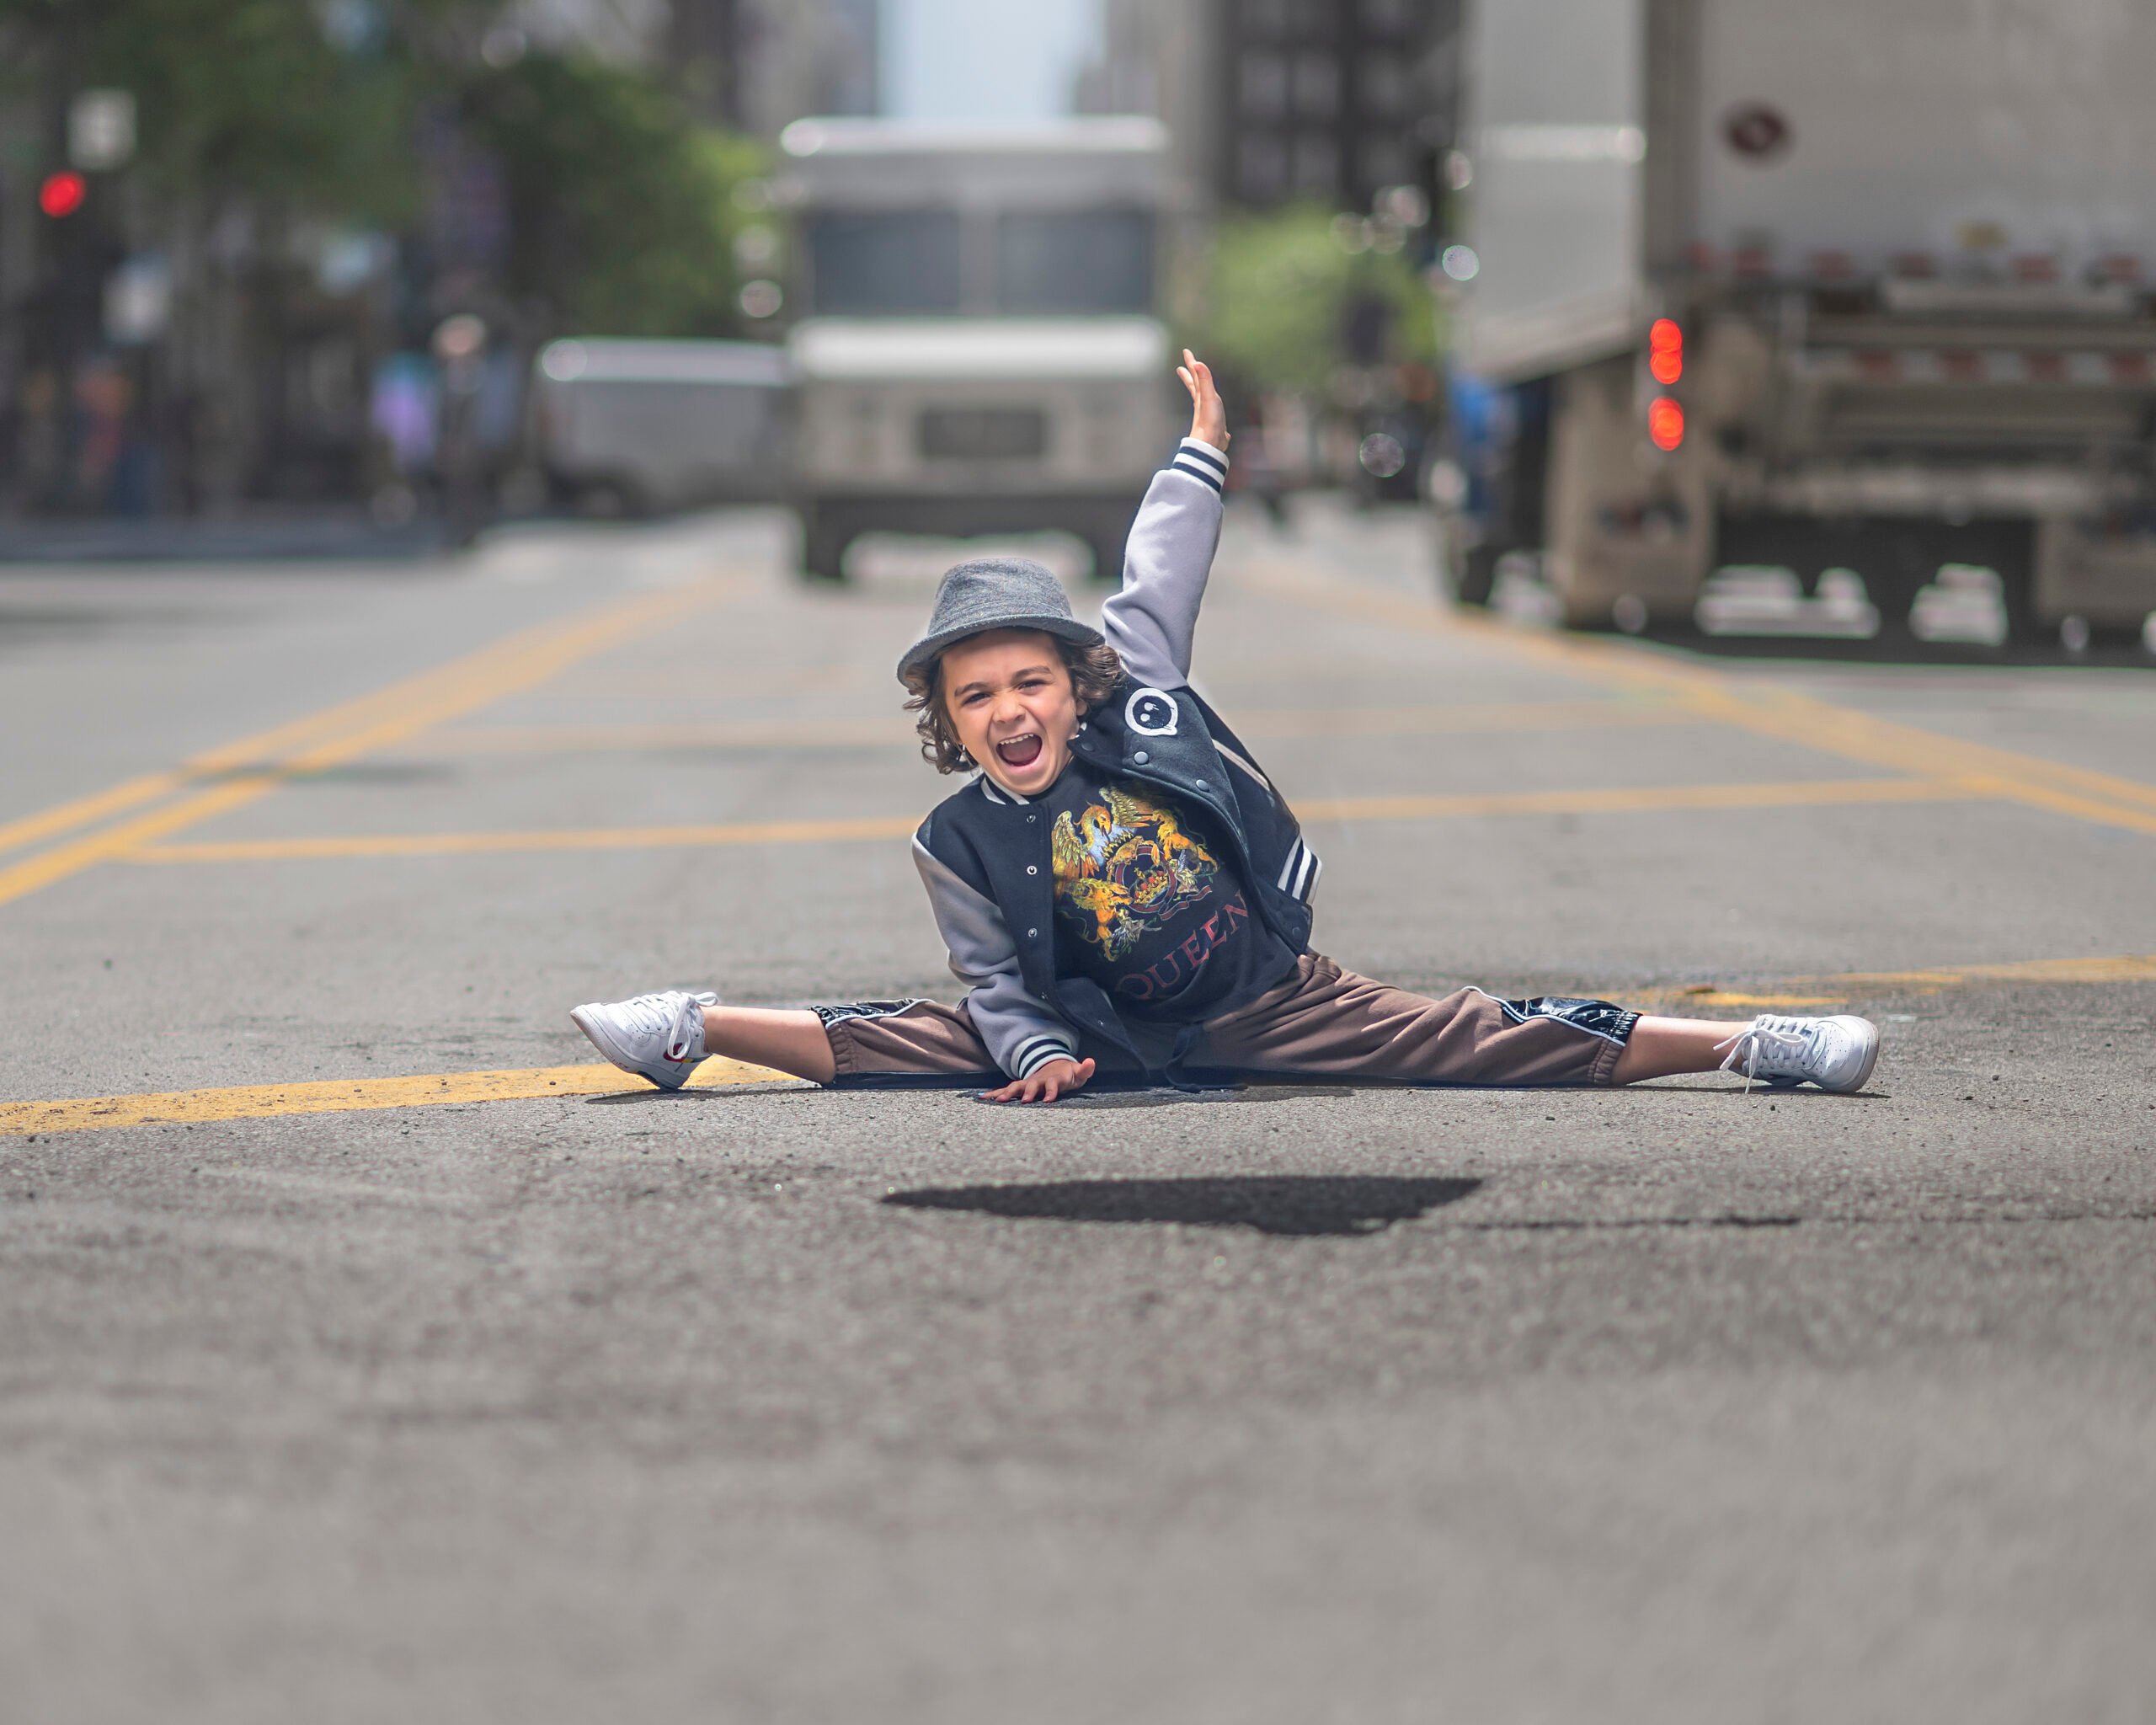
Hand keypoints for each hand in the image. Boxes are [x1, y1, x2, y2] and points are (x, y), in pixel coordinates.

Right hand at [981, 1056, 1095, 1103]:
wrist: (1054, 1067)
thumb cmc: (1068, 1074)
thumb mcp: (1078, 1073)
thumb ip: (1084, 1070)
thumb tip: (1091, 1062)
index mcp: (1053, 1078)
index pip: (1052, 1084)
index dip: (1051, 1091)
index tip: (1048, 1100)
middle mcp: (1038, 1080)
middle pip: (1030, 1085)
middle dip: (1026, 1092)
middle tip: (1023, 1101)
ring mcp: (1027, 1083)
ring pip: (1014, 1087)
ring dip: (1006, 1093)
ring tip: (997, 1101)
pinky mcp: (1019, 1088)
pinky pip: (1005, 1090)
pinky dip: (994, 1093)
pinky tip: (982, 1099)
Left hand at [1176, 349, 1229, 452]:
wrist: (1209, 445)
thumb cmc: (1209, 421)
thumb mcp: (1209, 397)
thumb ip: (1204, 380)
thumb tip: (1196, 363)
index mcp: (1200, 396)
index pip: (1195, 376)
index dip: (1191, 363)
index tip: (1186, 352)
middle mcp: (1202, 404)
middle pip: (1195, 386)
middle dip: (1190, 375)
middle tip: (1183, 366)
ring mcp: (1207, 414)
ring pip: (1202, 398)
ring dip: (1199, 390)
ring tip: (1197, 387)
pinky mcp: (1215, 425)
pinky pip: (1213, 414)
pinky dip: (1214, 412)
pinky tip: (1217, 417)